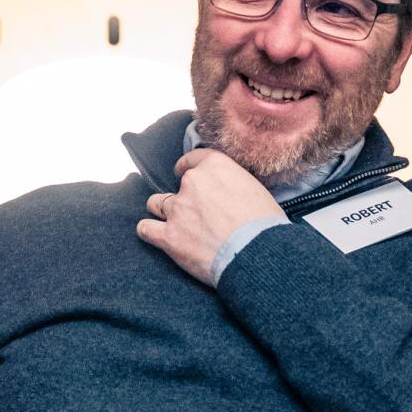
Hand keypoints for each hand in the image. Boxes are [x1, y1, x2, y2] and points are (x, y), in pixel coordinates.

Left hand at [136, 148, 285, 286]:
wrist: (256, 253)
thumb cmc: (265, 225)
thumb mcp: (256, 191)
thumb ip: (235, 186)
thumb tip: (232, 197)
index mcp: (215, 167)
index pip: (193, 159)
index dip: (186, 167)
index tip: (183, 173)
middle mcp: (192, 183)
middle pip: (177, 185)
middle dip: (181, 196)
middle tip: (191, 210)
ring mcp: (178, 209)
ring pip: (156, 204)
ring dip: (162, 211)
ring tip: (170, 222)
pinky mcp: (169, 236)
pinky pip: (146, 229)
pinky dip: (148, 231)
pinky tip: (153, 234)